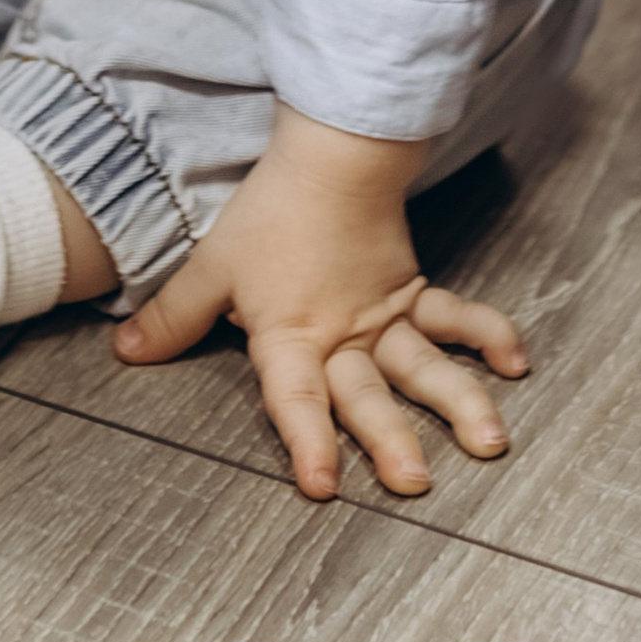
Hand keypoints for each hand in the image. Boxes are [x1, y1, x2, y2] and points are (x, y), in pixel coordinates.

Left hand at [109, 106, 526, 497]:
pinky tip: (517, 362)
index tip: (323, 485)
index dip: (307, 442)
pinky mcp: (413, 294)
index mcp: (292, 337)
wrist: (331, 156)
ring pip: (423, 365)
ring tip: (489, 439)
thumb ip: (172, 317)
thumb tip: (123, 351)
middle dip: (390, 440)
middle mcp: (344, 337)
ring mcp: (385, 318)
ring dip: (458, 400)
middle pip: (367, 394)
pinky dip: (488, 335)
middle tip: (415, 482)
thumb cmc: (269, 215)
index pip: (297, 398)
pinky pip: (456, 317)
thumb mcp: (210, 268)